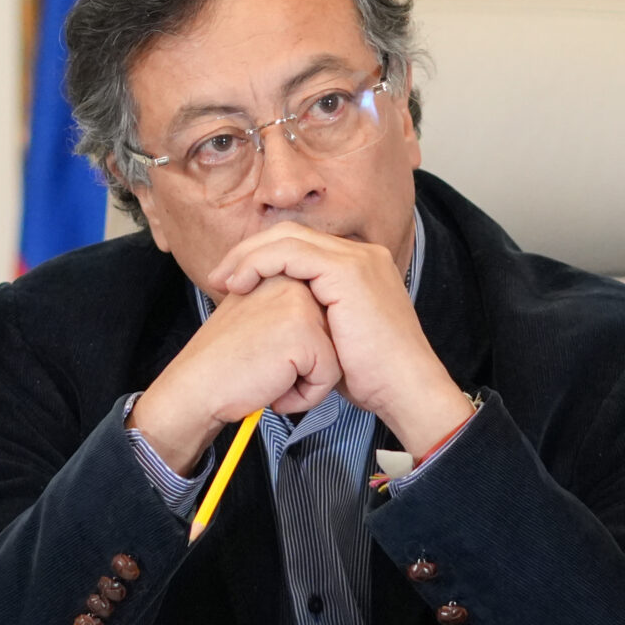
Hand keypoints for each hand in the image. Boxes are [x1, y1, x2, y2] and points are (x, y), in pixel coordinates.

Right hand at [129, 275, 339, 474]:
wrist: (195, 387)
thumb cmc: (223, 362)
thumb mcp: (253, 316)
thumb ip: (285, 307)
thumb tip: (323, 318)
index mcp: (281, 275)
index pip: (322, 320)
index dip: (298, 351)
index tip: (263, 357)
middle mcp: (293, 283)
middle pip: (332, 336)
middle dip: (306, 364)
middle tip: (264, 367)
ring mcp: (300, 306)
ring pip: (335, 356)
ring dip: (306, 381)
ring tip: (269, 378)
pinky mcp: (304, 334)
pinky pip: (329, 376)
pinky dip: (306, 396)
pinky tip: (274, 390)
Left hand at [206, 223, 471, 455]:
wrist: (404, 390)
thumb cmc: (371, 376)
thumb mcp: (334, 337)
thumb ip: (311, 317)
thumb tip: (276, 319)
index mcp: (359, 265)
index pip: (301, 245)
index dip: (262, 257)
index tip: (234, 282)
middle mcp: (361, 253)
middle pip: (291, 234)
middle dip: (249, 252)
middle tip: (219, 276)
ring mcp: (357, 258)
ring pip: (287, 237)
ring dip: (248, 256)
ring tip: (223, 280)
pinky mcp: (347, 270)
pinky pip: (291, 253)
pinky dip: (260, 263)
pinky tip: (240, 284)